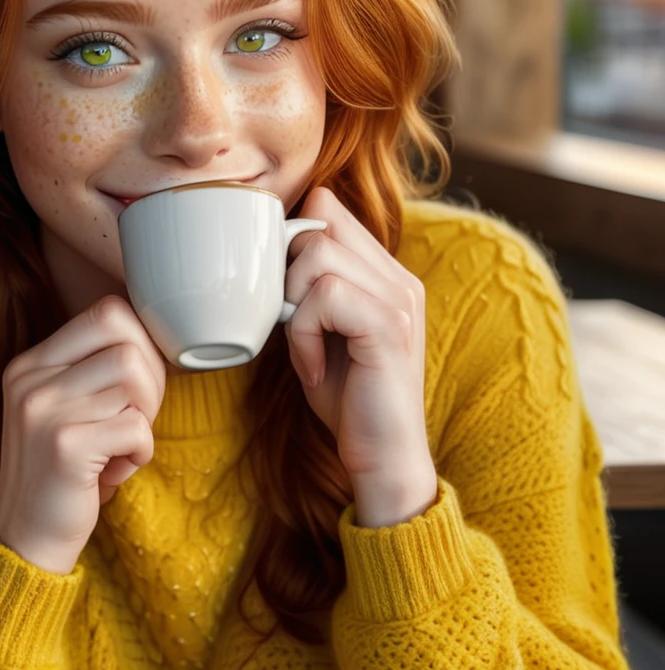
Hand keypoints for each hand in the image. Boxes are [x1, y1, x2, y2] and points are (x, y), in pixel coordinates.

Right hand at [0, 295, 165, 572]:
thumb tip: (161, 332)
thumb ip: (96, 370)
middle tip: (140, 415)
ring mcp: (43, 409)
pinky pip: (136, 427)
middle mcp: (32, 378)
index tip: (142, 381)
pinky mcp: (65, 445)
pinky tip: (120, 468)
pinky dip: (142, 450)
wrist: (26, 541)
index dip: (142, 341)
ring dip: (146, 417)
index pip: (106, 311)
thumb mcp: (66, 408)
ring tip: (125, 444)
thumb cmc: (64, 470)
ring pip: (134, 378)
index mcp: (32, 363)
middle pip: (126, 340)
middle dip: (152, 378)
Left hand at [283, 187, 436, 526]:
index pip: (328, 208)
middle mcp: (398, 277)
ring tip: (304, 348)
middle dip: (285, 272)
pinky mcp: (388, 326)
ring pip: (318, 254)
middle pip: (320, 223)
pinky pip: (323, 296)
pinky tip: (313, 366)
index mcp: (385, 273)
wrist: (383, 461)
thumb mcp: (321, 331)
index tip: (282, 291)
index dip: (291, 238)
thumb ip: (309, 288)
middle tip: (290, 322)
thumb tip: (269, 246)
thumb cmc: (347, 399)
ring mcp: (398, 299)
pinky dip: (303, 333)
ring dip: (292, 305)